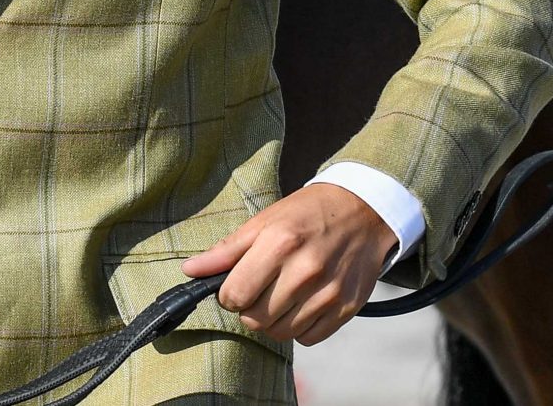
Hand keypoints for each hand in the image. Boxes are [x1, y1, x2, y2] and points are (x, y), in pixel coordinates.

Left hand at [181, 183, 397, 345]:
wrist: (362, 212)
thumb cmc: (305, 215)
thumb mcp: (263, 221)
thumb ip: (226, 250)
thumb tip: (190, 271)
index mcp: (279, 244)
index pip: (235, 295)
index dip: (228, 295)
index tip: (235, 285)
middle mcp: (305, 271)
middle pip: (255, 319)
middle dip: (248, 309)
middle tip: (258, 291)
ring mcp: (328, 293)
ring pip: (281, 333)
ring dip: (273, 321)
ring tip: (279, 297)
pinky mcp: (347, 308)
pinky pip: (309, 339)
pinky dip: (300, 328)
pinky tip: (301, 305)